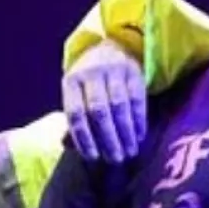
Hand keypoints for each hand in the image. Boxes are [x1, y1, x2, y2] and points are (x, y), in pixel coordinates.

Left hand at [62, 39, 146, 163]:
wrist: (110, 48)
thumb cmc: (90, 82)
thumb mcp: (76, 94)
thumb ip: (74, 120)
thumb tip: (69, 146)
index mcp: (71, 81)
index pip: (76, 113)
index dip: (84, 137)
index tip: (94, 157)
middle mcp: (91, 73)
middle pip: (99, 111)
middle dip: (108, 138)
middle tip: (116, 158)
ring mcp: (113, 69)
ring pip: (119, 105)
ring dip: (125, 132)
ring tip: (129, 151)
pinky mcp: (134, 70)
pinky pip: (137, 99)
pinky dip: (139, 120)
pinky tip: (139, 136)